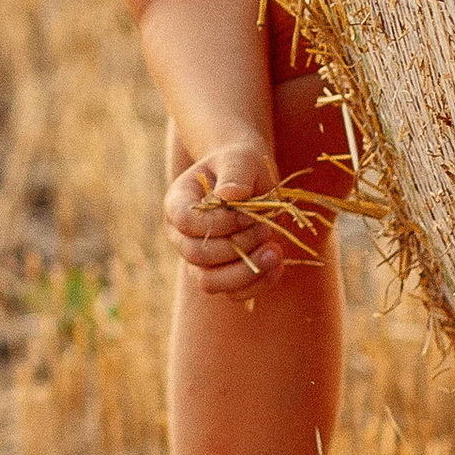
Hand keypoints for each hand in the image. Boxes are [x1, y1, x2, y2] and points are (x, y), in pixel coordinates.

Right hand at [165, 136, 290, 294]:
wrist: (249, 178)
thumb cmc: (241, 164)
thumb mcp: (241, 160)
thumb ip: (235, 175)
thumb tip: (230, 195)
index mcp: (178, 204)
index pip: (186, 222)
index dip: (219, 223)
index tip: (248, 213)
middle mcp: (181, 235)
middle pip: (197, 256)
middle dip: (237, 246)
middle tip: (266, 230)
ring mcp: (199, 259)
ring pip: (210, 283)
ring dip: (246, 272)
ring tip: (275, 253)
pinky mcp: (222, 274)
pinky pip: (233, 293)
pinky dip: (257, 284)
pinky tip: (277, 265)